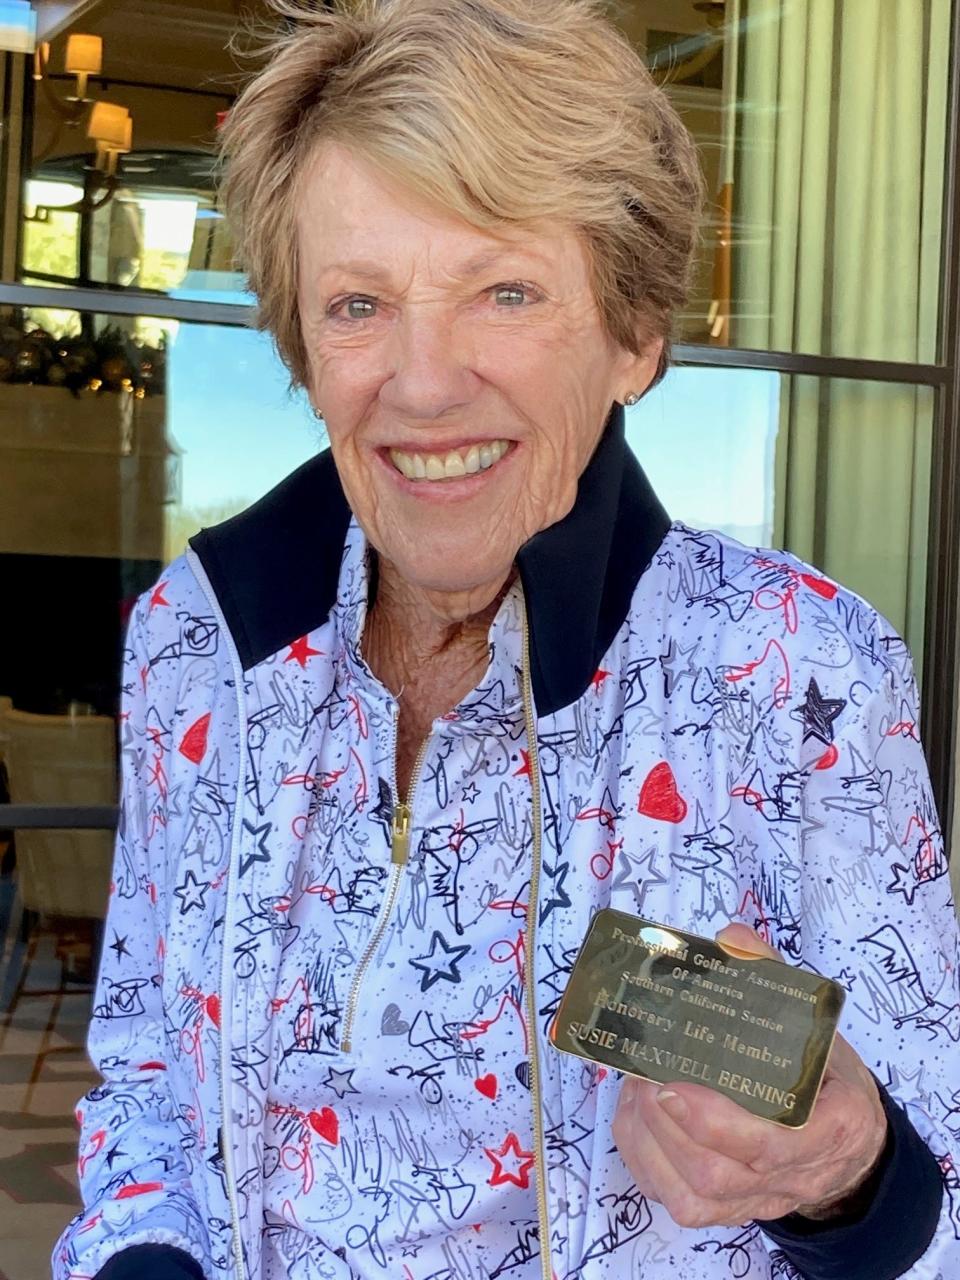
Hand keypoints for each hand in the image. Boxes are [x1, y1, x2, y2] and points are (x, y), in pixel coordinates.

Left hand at [611, 923, 886, 1228]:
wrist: (847, 1147)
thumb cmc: (827, 1078)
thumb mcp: (819, 1026)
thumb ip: (775, 981)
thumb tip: (730, 939)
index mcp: (834, 1129)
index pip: (773, 1147)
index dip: (715, 1123)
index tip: (672, 1086)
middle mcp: (795, 1178)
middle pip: (718, 1175)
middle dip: (665, 1124)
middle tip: (640, 1073)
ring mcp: (758, 1201)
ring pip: (691, 1196)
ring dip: (648, 1138)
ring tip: (634, 1087)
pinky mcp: (726, 1211)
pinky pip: (674, 1199)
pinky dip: (642, 1158)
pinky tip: (634, 1114)